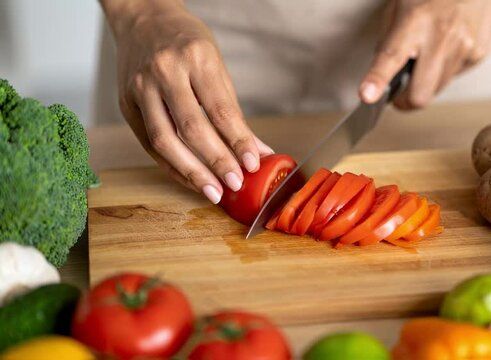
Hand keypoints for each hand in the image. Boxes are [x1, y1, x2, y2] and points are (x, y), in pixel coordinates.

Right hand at [101, 0, 273, 203]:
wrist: (143, 19)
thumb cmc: (186, 42)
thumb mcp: (216, 65)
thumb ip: (233, 110)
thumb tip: (257, 150)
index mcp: (194, 57)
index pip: (219, 109)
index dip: (237, 141)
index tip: (253, 163)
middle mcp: (164, 71)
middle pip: (190, 128)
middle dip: (216, 161)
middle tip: (235, 183)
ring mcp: (140, 88)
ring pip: (164, 140)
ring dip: (191, 172)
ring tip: (213, 191)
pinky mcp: (126, 104)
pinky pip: (149, 143)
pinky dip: (171, 166)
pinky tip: (190, 179)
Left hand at [359, 0, 490, 108]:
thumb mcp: (399, 5)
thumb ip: (388, 42)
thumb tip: (380, 77)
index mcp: (415, 21)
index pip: (391, 57)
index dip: (377, 79)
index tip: (367, 96)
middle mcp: (442, 36)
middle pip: (420, 94)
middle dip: (406, 101)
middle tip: (398, 95)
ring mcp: (464, 47)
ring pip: (437, 90)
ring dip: (427, 82)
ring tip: (428, 55)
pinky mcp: (479, 54)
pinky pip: (454, 77)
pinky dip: (446, 70)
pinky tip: (447, 47)